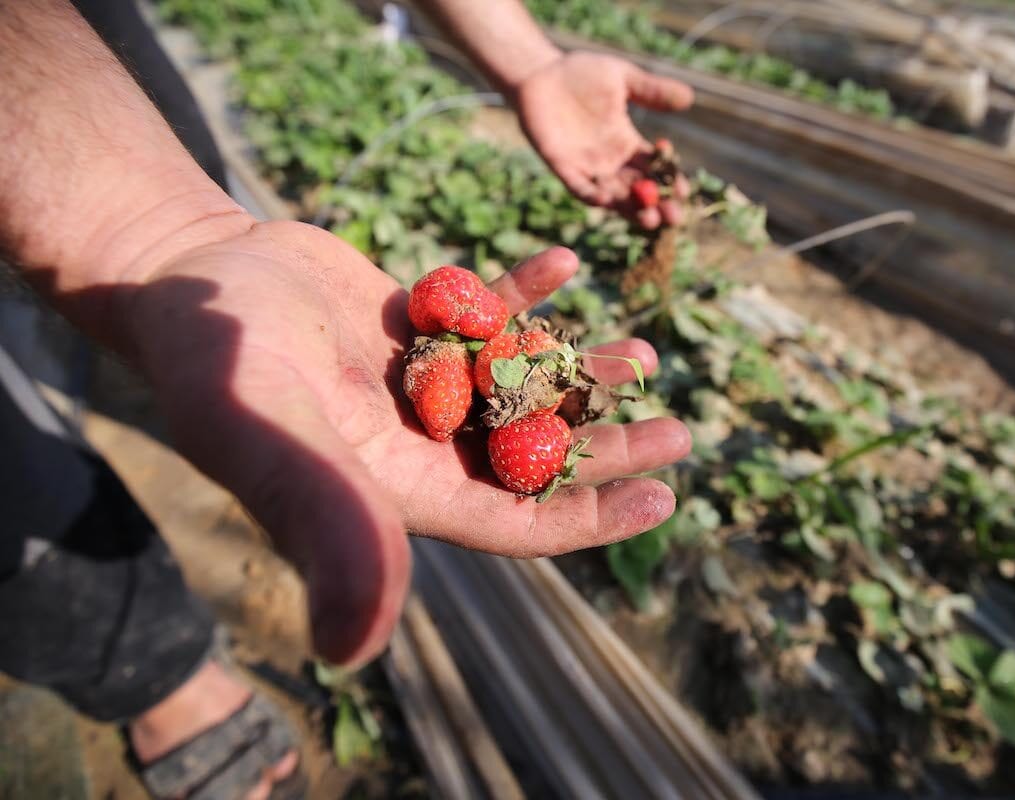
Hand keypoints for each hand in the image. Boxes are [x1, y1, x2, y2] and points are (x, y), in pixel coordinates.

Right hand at [120, 221, 690, 664]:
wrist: (187, 280)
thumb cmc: (220, 361)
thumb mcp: (271, 440)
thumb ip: (323, 525)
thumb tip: (354, 651)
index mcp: (399, 489)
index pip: (513, 523)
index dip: (589, 518)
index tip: (662, 499)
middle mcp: (420, 446)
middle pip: (534, 457)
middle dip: (607, 446)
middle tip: (678, 429)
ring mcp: (422, 386)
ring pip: (522, 387)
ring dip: (583, 372)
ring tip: (643, 353)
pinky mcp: (415, 329)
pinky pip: (485, 317)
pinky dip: (523, 295)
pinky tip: (563, 267)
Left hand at [516, 51, 692, 228]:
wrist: (540, 73)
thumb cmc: (581, 73)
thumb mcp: (622, 78)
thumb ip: (652, 90)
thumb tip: (689, 98)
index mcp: (628, 143)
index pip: (655, 169)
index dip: (670, 182)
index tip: (684, 190)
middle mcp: (610, 161)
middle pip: (638, 191)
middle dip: (657, 205)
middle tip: (673, 217)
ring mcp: (586, 167)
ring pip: (613, 196)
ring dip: (630, 210)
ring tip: (649, 220)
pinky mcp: (562, 167)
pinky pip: (579, 188)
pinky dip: (592, 195)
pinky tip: (606, 201)